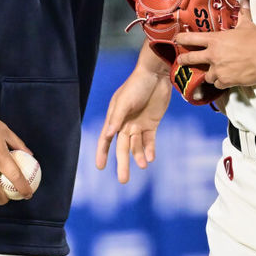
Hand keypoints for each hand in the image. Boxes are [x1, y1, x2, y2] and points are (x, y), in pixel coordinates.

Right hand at [96, 65, 171, 182]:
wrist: (156, 74)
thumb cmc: (136, 85)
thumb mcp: (124, 100)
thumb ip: (117, 118)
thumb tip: (109, 134)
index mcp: (114, 118)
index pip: (106, 139)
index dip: (102, 153)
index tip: (100, 167)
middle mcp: (125, 124)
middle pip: (122, 148)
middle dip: (122, 164)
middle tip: (123, 181)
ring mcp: (139, 124)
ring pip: (136, 146)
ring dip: (139, 156)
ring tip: (143, 165)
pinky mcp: (152, 124)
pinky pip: (149, 141)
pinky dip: (150, 150)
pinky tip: (151, 158)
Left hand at [175, 2, 255, 88]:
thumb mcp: (247, 25)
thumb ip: (242, 14)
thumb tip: (243, 2)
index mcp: (215, 40)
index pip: (191, 38)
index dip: (181, 39)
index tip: (177, 39)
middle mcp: (213, 55)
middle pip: (191, 59)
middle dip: (184, 60)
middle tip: (180, 60)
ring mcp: (218, 70)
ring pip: (206, 75)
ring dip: (208, 74)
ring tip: (213, 73)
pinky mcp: (226, 81)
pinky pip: (217, 84)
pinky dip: (220, 82)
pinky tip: (225, 80)